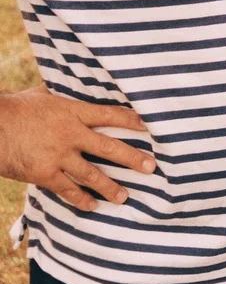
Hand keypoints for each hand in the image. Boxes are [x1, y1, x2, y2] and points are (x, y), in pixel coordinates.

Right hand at [0, 85, 154, 211]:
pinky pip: (67, 190)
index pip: (110, 115)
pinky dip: (81, 199)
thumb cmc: (16, 107)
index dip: (131, 121)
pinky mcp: (44, 174)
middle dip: (132, 159)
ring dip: (110, 187)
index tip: (149, 127)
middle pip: (109, 147)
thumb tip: (70, 77)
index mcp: (73, 111)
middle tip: (151, 168)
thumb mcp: (42, 94)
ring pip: (92, 174)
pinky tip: (92, 206)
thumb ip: (61, 92)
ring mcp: (58, 156)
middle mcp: (71, 134)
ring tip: (125, 197)